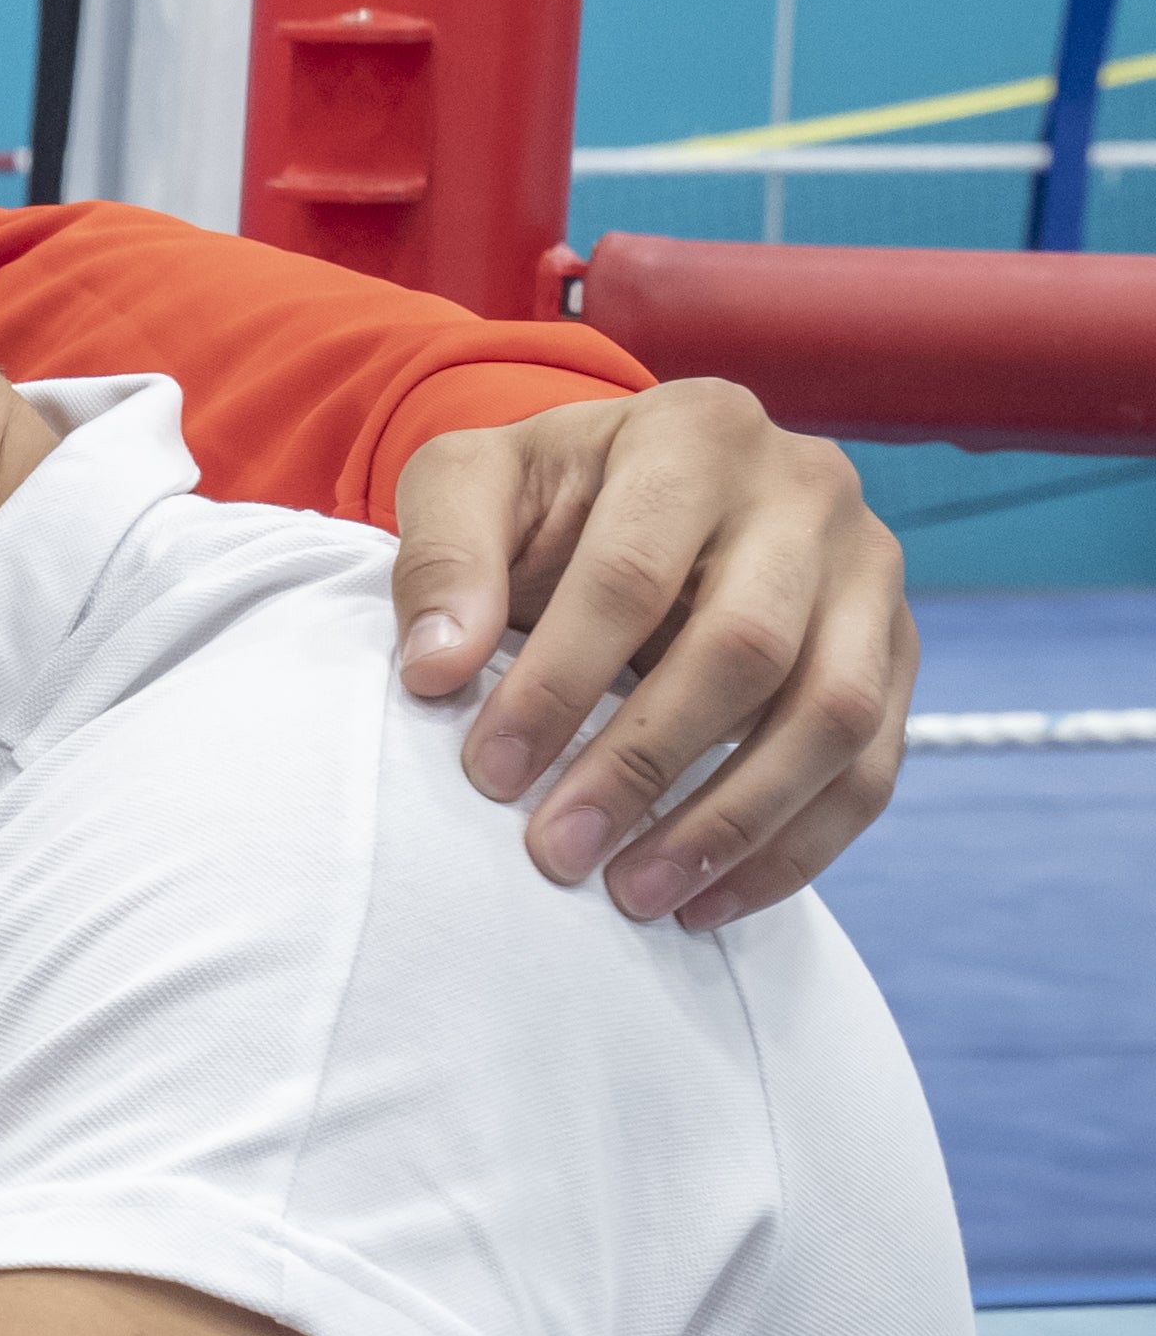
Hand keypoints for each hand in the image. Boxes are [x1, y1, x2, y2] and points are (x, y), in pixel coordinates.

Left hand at [389, 377, 914, 927]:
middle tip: (557, 852)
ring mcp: (869, 570)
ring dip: (732, 822)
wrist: (638, 488)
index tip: (491, 773)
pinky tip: (708, 900)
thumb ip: (440, 560)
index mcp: (697, 435)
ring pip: (832, 714)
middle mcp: (807, 491)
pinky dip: (795, 846)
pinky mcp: (898, 647)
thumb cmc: (548, 496)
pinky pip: (872, 765)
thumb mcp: (468, 483)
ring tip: (634, 894)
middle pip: (745, 649)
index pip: (630, 577)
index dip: (557, 684)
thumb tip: (437, 672)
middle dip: (642, 765)